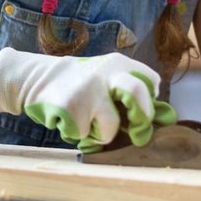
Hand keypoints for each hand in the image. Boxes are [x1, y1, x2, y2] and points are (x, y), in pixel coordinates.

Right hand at [0, 48, 177, 152]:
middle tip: (137, 133)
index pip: (150, 81)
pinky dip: (78, 134)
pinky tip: (67, 119)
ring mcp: (87, 91)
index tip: (139, 111)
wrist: (34, 77)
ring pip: (110, 128)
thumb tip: (167, 118)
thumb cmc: (78, 84)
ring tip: (86, 122)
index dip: (150, 101)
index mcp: (118, 64)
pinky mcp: (70, 109)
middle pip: (137, 96)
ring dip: (100, 134)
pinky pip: (84, 135)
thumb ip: (130, 94)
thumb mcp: (104, 78)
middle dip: (141, 119)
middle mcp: (105, 74)